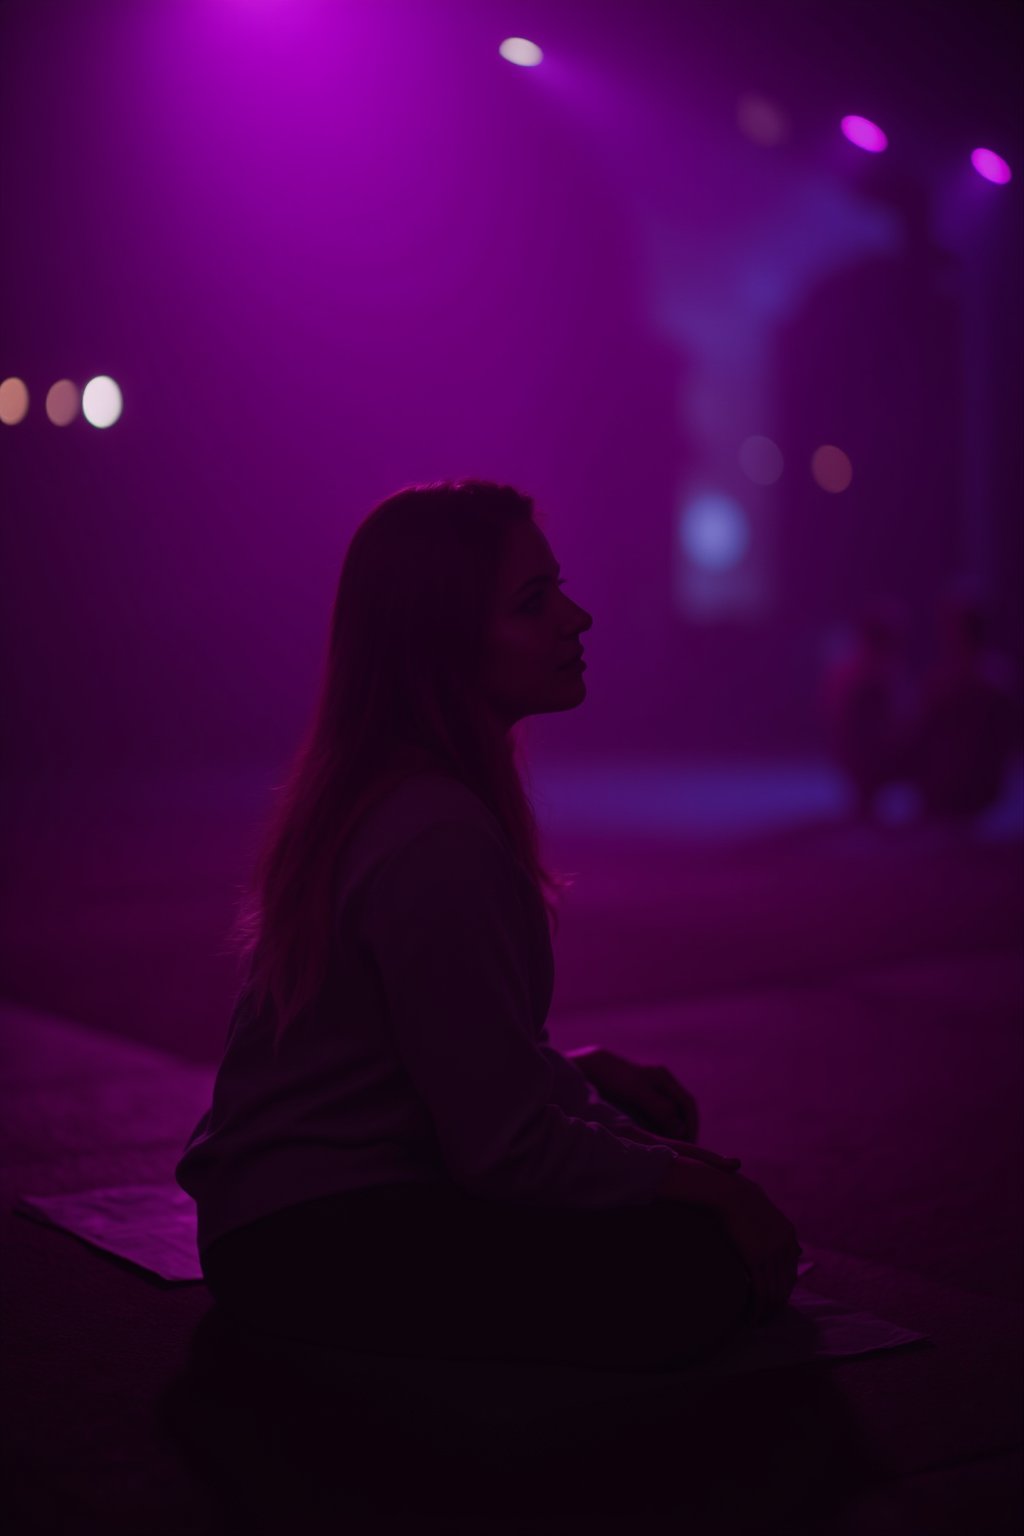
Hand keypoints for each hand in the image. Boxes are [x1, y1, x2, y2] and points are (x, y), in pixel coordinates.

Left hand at [569, 1047, 699, 1140]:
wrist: (585, 1067)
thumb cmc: (611, 1076)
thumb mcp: (636, 1091)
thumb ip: (659, 1108)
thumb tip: (681, 1129)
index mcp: (663, 1078)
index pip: (687, 1104)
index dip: (692, 1125)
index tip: (691, 1146)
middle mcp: (658, 1083)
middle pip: (679, 1110)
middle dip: (684, 1131)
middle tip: (683, 1154)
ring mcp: (647, 1091)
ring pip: (667, 1115)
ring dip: (670, 1132)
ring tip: (669, 1152)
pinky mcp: (635, 1099)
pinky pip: (653, 1116)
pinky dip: (657, 1129)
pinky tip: (652, 1142)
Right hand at [714, 1173, 801, 1323]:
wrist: (727, 1191)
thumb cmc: (738, 1197)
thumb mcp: (763, 1209)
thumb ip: (773, 1226)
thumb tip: (790, 1243)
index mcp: (788, 1233)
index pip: (792, 1272)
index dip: (783, 1291)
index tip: (774, 1303)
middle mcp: (785, 1244)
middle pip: (786, 1285)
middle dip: (778, 1306)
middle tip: (767, 1318)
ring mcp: (772, 1252)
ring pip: (776, 1292)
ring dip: (768, 1311)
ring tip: (759, 1322)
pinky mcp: (756, 1258)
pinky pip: (762, 1291)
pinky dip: (759, 1308)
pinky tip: (752, 1316)